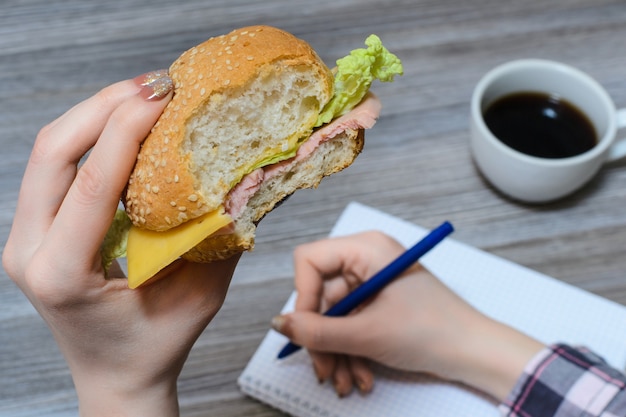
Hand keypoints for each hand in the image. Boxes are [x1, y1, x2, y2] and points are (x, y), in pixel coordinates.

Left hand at [2, 71, 239, 416]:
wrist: (116, 375)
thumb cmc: (156, 346)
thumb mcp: (199, 295)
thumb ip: (220, 236)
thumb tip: (246, 179)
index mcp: (64, 275)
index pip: (92, 184)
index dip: (128, 130)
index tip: (163, 95)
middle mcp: (30, 252)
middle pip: (53, 151)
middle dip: (106, 106)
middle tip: (157, 84)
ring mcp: (25, 238)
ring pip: (49, 152)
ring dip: (96, 114)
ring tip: (144, 94)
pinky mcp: (36, 228)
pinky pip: (58, 167)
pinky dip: (92, 136)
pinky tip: (126, 123)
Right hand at [271, 231, 543, 398]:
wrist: (475, 352)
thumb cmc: (430, 332)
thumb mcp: (366, 334)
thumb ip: (317, 331)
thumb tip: (279, 324)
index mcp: (366, 247)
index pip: (309, 260)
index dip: (302, 296)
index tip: (306, 331)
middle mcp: (366, 258)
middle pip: (321, 295)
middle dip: (322, 339)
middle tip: (325, 372)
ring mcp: (373, 281)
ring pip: (335, 316)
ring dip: (337, 352)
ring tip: (347, 383)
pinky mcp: (380, 302)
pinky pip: (352, 323)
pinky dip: (352, 350)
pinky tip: (360, 377)